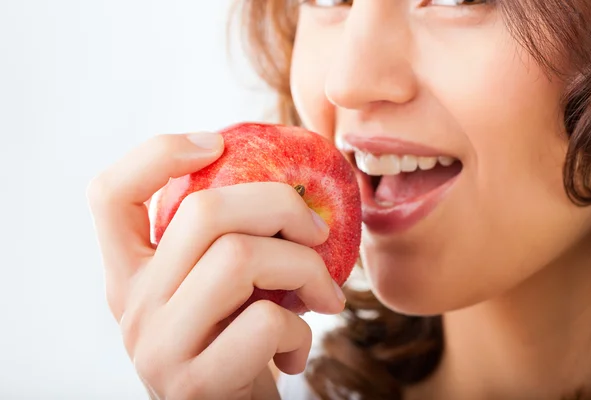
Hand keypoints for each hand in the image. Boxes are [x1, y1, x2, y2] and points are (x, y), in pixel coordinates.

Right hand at [87, 132, 345, 399]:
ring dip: (306, 268)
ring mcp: (157, 346)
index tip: (217, 143)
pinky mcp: (195, 384)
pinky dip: (302, 329)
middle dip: (282, 206)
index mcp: (129, 272)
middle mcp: (130, 305)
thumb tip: (288, 186)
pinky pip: (265, 322)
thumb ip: (223, 243)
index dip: (158, 154)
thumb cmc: (233, 345)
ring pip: (240, 258)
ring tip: (325, 294)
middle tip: (318, 230)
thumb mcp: (216, 290)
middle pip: (204, 213)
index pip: (110, 195)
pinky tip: (296, 350)